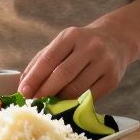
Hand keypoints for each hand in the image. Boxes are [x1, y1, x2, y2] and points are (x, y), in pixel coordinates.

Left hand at [18, 16, 139, 100]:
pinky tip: (68, 103)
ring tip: (50, 103)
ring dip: (60, 99)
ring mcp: (104, 62)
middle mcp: (90, 47)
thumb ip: (41, 61)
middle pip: (63, 75)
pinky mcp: (113, 78)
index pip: (49, 59)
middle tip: (34, 102)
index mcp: (71, 36)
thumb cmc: (81, 45)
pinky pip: (90, 97)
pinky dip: (76, 103)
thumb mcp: (61, 44)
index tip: (23, 92)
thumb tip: (23, 85)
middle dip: (45, 91)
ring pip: (76, 89)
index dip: (34, 78)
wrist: (116, 40)